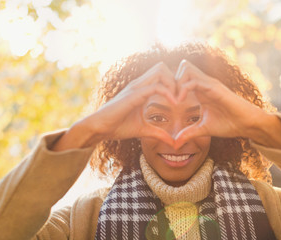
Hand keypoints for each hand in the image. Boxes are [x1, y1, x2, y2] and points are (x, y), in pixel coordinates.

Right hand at [53, 62, 176, 150]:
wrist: (99, 129)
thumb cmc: (117, 127)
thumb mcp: (143, 130)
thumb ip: (158, 133)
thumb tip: (173, 142)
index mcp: (141, 89)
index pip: (161, 75)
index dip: (173, 83)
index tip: (180, 99)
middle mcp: (139, 84)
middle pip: (162, 67)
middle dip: (175, 79)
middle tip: (180, 96)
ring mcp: (136, 87)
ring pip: (160, 71)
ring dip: (173, 83)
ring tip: (178, 99)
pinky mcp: (134, 94)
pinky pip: (156, 87)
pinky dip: (168, 93)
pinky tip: (174, 104)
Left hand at [173, 60, 280, 148]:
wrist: (247, 125)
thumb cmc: (229, 124)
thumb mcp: (203, 129)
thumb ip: (189, 133)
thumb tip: (175, 143)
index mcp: (201, 90)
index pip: (182, 76)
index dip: (172, 86)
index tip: (166, 102)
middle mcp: (204, 83)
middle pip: (183, 66)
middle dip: (172, 79)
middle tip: (168, 97)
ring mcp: (209, 84)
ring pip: (186, 68)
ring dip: (176, 82)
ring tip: (174, 100)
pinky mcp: (214, 88)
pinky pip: (194, 81)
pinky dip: (183, 89)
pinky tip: (179, 102)